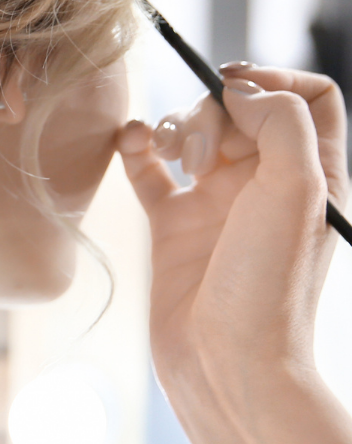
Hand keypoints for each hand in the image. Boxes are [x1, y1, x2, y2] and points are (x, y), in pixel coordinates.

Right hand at [116, 65, 348, 415]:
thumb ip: (280, 122)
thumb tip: (237, 90)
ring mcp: (219, 205)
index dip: (273, 78)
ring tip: (174, 160)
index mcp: (314, 175)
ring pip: (195, 132)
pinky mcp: (174, 228)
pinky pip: (150, 169)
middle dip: (213, 112)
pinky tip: (130, 143)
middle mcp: (269, 185)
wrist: (228, 365)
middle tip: (201, 154)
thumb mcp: (297, 189)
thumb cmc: (270, 287)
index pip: (308, 96)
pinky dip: (137, 146)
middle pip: (241, 109)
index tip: (235, 90)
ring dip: (177, 126)